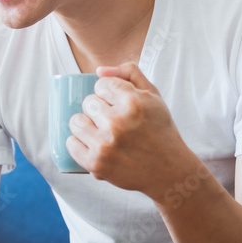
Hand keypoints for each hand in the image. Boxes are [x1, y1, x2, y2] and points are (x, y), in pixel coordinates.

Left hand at [66, 62, 196, 195]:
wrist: (170, 172)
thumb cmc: (160, 130)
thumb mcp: (154, 97)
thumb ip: (129, 74)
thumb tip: (99, 70)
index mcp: (133, 102)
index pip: (101, 84)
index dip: (108, 93)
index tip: (118, 103)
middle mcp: (117, 122)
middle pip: (88, 102)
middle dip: (99, 109)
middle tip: (114, 120)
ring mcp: (105, 145)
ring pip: (76, 121)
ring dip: (85, 124)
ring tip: (100, 131)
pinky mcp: (96, 164)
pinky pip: (71, 143)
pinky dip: (78, 143)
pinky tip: (92, 143)